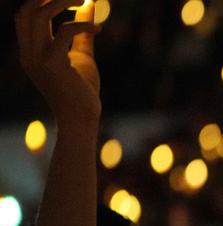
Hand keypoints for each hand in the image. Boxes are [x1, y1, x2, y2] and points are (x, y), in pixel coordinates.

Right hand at [16, 0, 100, 122]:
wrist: (82, 118)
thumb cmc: (82, 90)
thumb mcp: (81, 54)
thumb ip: (82, 30)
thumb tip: (89, 5)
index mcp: (30, 51)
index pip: (24, 15)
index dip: (41, 0)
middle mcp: (28, 53)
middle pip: (27, 10)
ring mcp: (36, 58)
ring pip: (40, 14)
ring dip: (62, 1)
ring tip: (84, 0)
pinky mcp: (52, 64)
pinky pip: (64, 32)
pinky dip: (82, 25)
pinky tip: (99, 29)